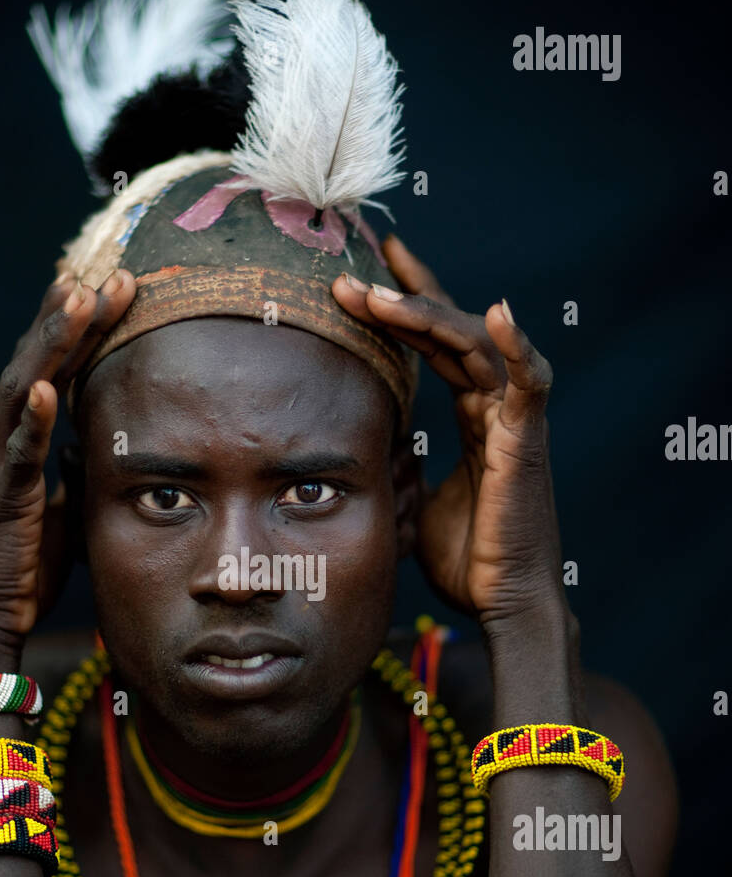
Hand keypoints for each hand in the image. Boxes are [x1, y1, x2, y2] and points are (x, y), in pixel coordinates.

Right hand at [0, 270, 135, 674]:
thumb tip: (98, 442)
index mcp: (4, 435)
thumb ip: (72, 468)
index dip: (80, 328)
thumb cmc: (21, 567)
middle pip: (35, 361)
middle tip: (112, 274)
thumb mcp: (59, 507)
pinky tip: (46, 387)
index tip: (117, 290)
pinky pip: (17, 450)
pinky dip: (31, 417)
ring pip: (23, 387)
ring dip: (53, 342)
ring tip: (79, 299)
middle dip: (73, 316)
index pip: (48, 368)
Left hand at [331, 235, 562, 624]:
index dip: (408, 304)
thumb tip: (368, 451)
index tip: (366, 274)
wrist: (502, 603)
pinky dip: (517, 347)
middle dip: (400, 299)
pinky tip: (498, 314)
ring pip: (473, 345)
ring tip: (376, 293)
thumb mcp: (418, 502)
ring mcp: (513, 420)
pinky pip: (528, 383)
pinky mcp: (527, 442)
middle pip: (450, 332)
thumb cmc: (469, 561)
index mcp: (474, 418)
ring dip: (425, 314)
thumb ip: (402, 468)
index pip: (439, 345)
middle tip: (346, 278)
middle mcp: (495, 408)